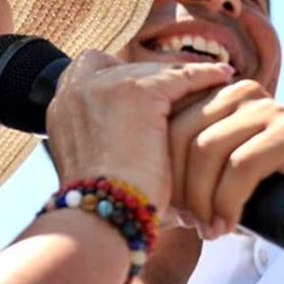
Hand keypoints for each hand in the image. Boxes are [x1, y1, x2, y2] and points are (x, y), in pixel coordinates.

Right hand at [46, 51, 233, 212]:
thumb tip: (134, 145)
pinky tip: (223, 78)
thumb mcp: (93, 168)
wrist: (100, 218)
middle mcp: (75, 91)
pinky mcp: (137, 92)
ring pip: (150, 71)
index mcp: (61, 109)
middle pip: (121, 66)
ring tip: (210, 78)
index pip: (89, 69)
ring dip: (176, 76)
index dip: (118, 77)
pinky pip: (178, 75)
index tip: (142, 91)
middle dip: (150, 77)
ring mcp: (103, 87)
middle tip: (181, 86)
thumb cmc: (104, 209)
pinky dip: (203, 76)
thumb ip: (104, 144)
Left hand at [168, 79, 283, 239]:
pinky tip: (226, 226)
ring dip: (202, 199)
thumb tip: (130, 174)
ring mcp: (269, 108)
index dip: (160, 168)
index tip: (166, 207)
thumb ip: (183, 162)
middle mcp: (241, 92)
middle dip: (179, 185)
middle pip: (182, 133)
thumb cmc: (262, 196)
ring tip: (207, 230)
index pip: (166, 122)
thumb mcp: (215, 174)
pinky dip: (227, 202)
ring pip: (207, 150)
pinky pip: (241, 166)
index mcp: (217, 94)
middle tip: (186, 223)